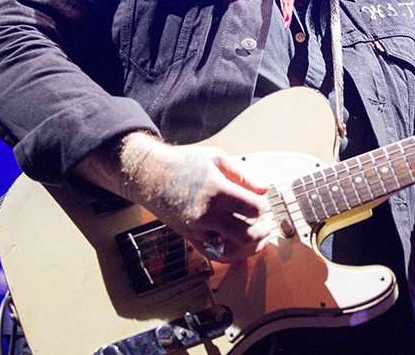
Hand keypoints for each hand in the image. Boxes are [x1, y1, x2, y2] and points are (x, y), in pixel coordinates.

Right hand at [78, 133, 272, 261]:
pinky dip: (231, 256)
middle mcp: (207, 214)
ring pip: (232, 250)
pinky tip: (240, 248)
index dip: (264, 206)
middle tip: (266, 223)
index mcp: (216, 191)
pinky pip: (214, 255)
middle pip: (246, 234)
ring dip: (251, 247)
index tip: (262, 202)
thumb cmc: (182, 163)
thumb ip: (243, 175)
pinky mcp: (190, 238)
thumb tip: (264, 187)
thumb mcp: (216, 158)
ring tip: (259, 238)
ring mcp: (197, 229)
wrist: (149, 175)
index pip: (253, 208)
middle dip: (262, 230)